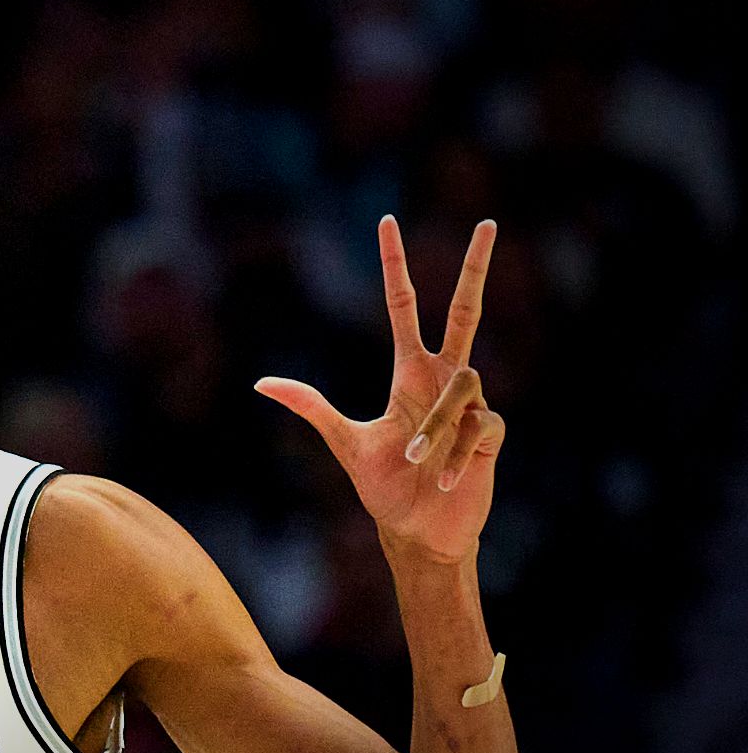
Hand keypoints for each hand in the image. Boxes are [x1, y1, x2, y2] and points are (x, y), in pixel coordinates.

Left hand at [255, 216, 504, 564]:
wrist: (417, 530)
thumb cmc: (384, 487)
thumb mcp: (344, 442)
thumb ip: (311, 406)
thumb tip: (260, 383)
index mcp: (408, 373)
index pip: (404, 306)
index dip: (396, 267)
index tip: (387, 224)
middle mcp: (442, 379)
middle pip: (465, 310)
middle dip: (475, 267)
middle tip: (487, 221)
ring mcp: (472, 403)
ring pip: (461, 387)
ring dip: (435, 430)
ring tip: (418, 462)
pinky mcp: (491, 432)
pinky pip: (478, 427)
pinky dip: (456, 454)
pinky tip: (447, 479)